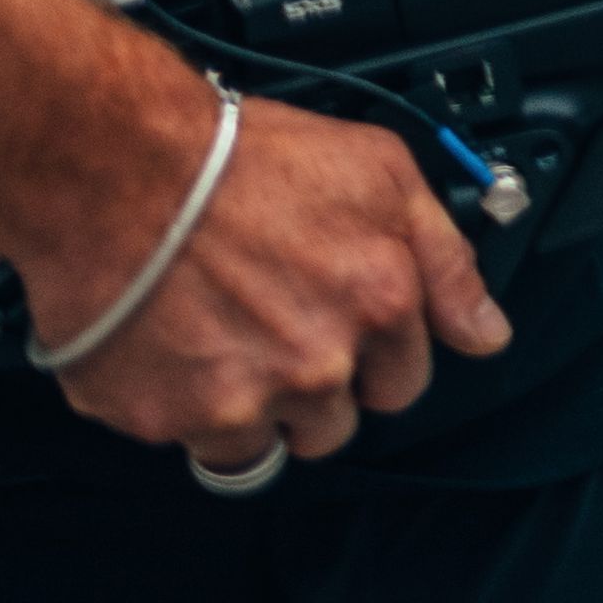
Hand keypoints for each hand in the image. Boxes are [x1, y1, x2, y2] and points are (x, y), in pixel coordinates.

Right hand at [18, 74, 503, 473]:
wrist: (115, 170)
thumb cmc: (238, 159)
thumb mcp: (382, 173)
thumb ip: (447, 262)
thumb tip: (487, 333)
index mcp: (380, 304)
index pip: (404, 381)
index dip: (372, 357)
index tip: (339, 332)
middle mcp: (319, 362)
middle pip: (336, 423)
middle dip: (313, 388)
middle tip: (270, 330)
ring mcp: (242, 398)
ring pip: (266, 442)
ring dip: (250, 408)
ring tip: (219, 341)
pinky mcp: (166, 419)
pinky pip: (191, 443)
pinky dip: (183, 412)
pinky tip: (174, 353)